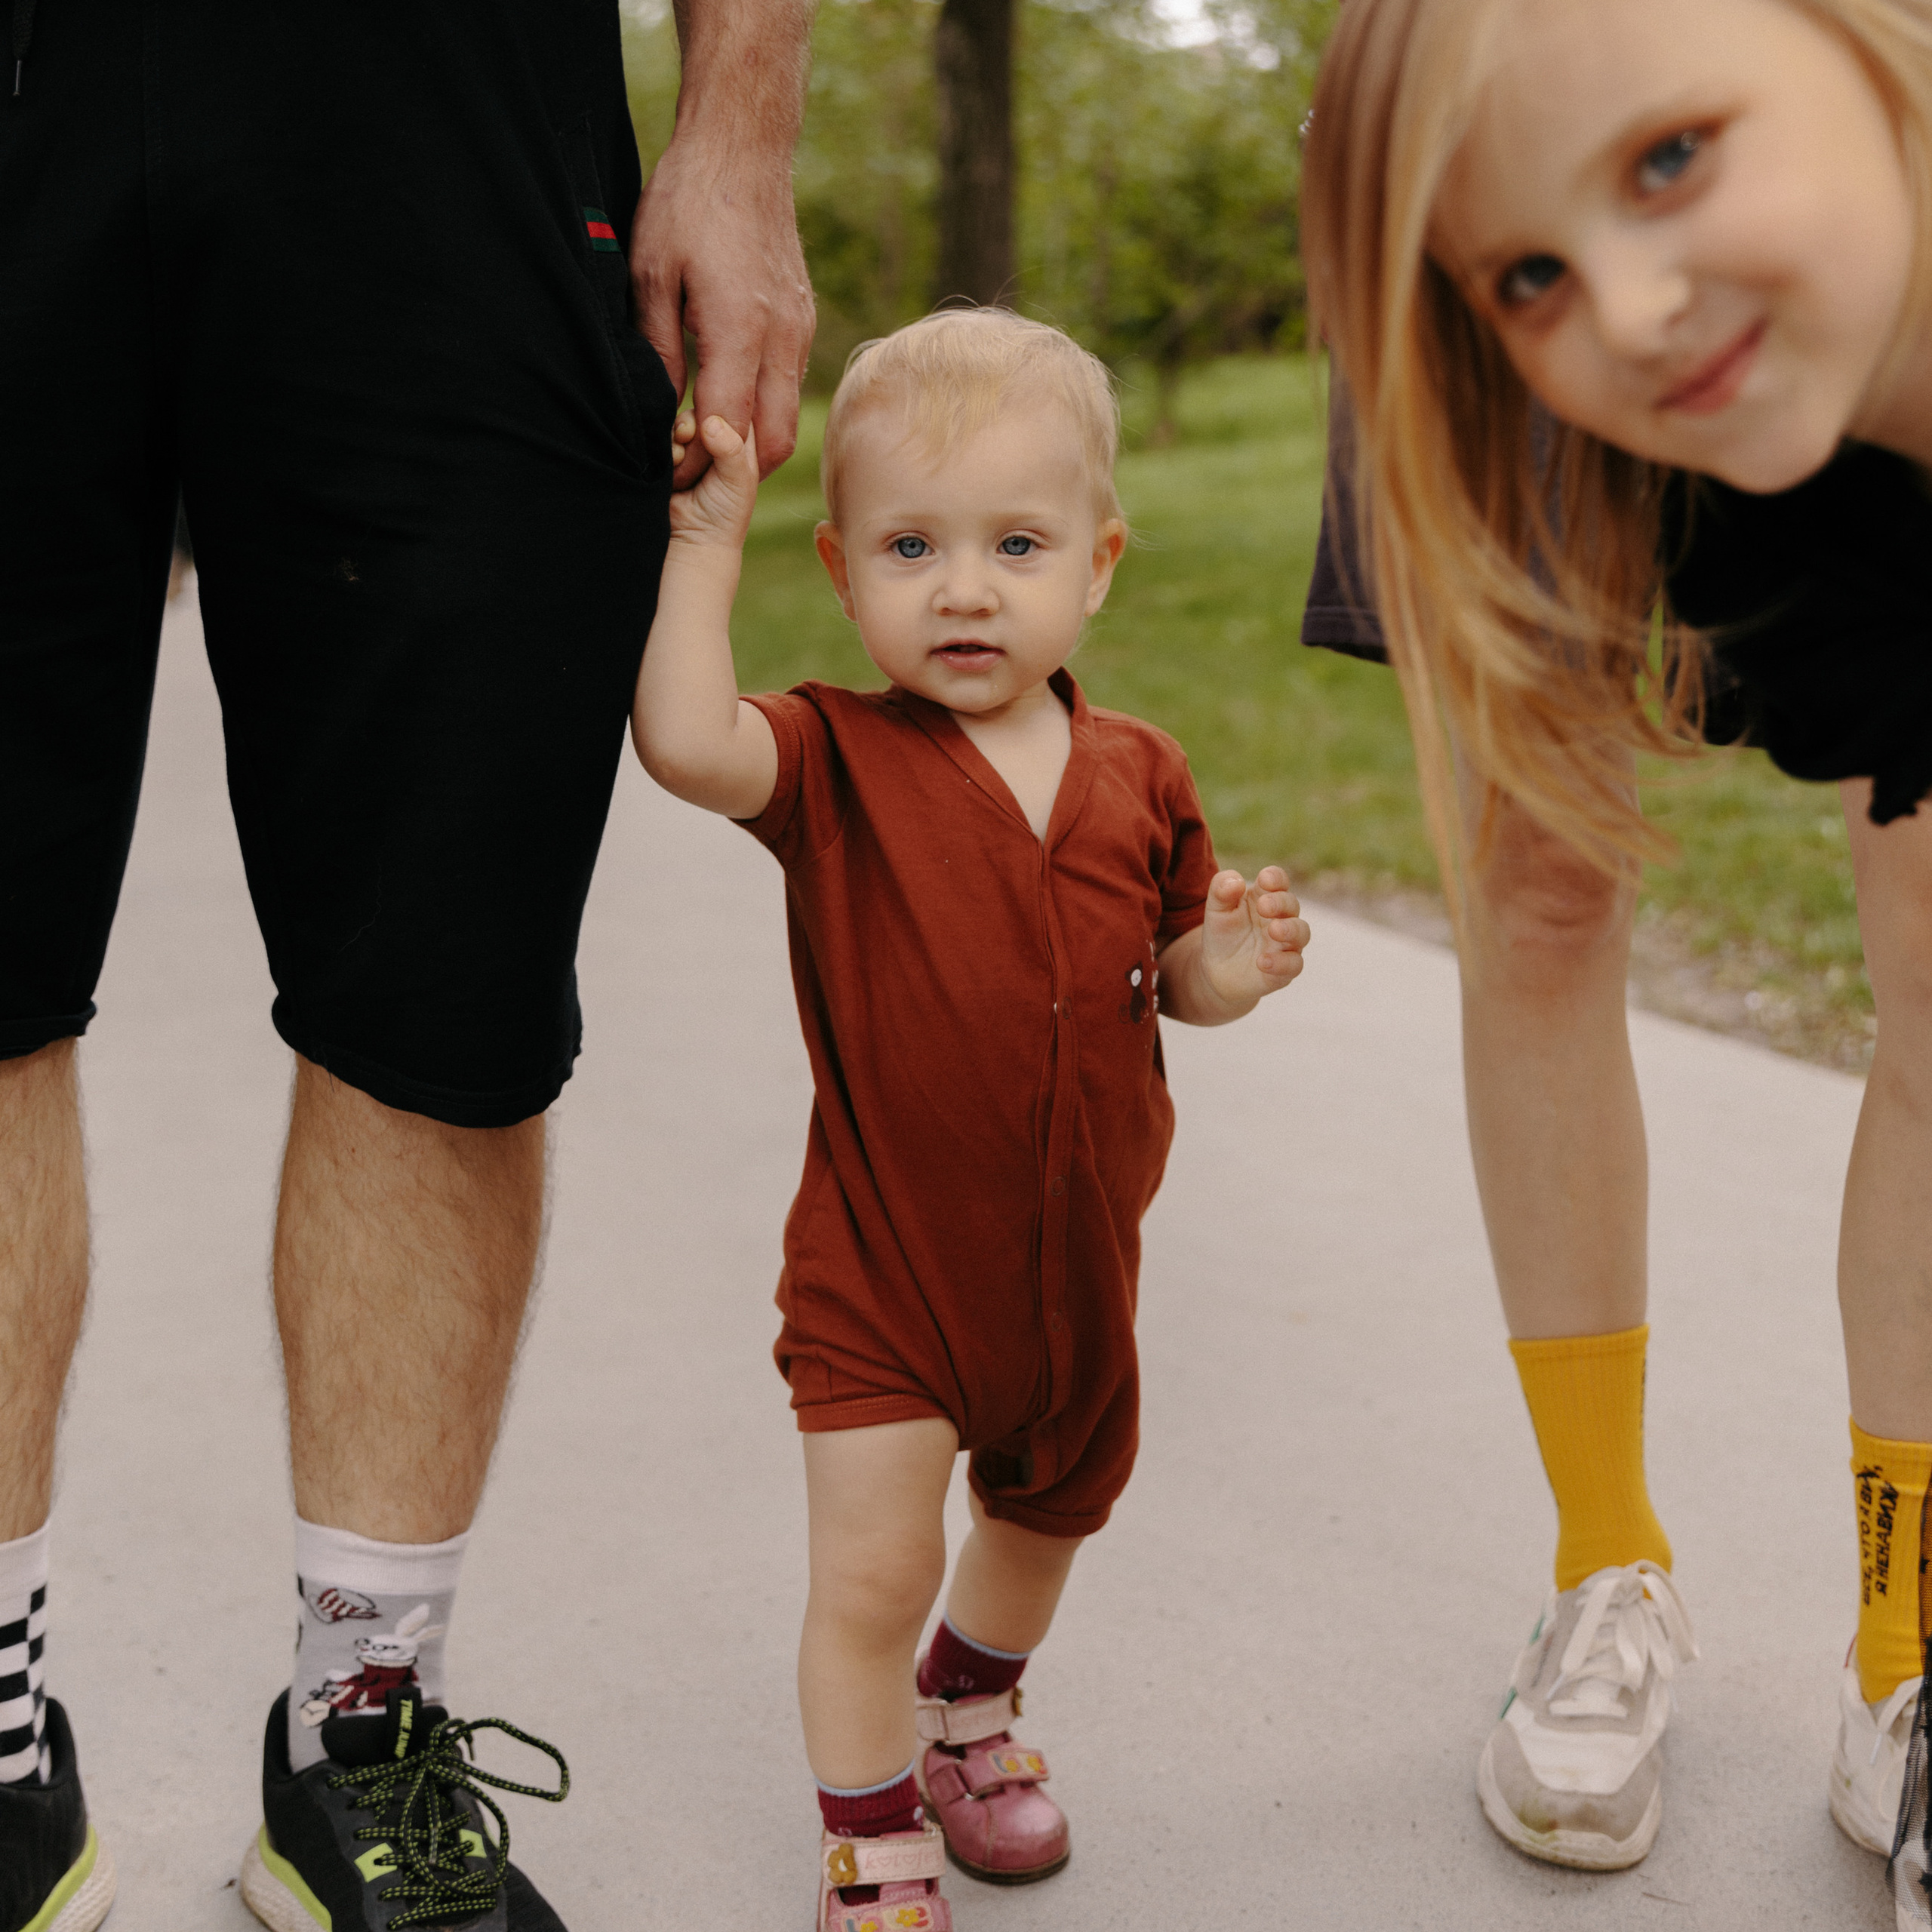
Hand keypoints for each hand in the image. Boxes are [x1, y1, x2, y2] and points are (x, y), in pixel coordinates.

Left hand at [631, 140, 814, 488]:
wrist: (743, 151)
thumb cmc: (688, 204)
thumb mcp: (651, 274)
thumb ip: (658, 349)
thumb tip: (660, 411)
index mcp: (740, 331)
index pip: (727, 429)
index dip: (699, 464)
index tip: (670, 474)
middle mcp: (780, 340)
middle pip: (771, 443)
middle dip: (734, 473)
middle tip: (693, 473)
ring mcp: (798, 333)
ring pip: (786, 420)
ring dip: (751, 445)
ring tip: (706, 442)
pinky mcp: (802, 322)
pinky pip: (788, 386)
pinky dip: (762, 411)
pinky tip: (726, 399)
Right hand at [667, 414, 759, 551]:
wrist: (690, 542)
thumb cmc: (724, 515)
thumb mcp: (738, 481)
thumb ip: (731, 449)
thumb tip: (710, 421)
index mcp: (740, 443)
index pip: (735, 406)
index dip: (723, 409)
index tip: (713, 426)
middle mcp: (715, 441)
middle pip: (704, 408)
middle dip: (695, 421)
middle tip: (689, 437)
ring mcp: (689, 447)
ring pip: (681, 420)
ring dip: (677, 435)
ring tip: (679, 459)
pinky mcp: (666, 454)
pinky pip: (661, 435)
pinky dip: (664, 445)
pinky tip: (670, 463)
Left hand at [1197, 866, 1309, 1009]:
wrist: (1217, 971)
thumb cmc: (1223, 934)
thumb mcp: (1216, 910)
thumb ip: (1221, 891)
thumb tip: (1236, 881)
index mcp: (1264, 897)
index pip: (1278, 880)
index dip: (1276, 878)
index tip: (1265, 880)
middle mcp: (1281, 917)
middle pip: (1291, 904)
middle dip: (1280, 903)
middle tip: (1264, 907)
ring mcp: (1286, 943)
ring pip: (1302, 932)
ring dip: (1290, 929)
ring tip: (1274, 930)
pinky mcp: (1285, 969)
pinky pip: (1293, 964)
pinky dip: (1281, 963)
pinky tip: (1263, 962)